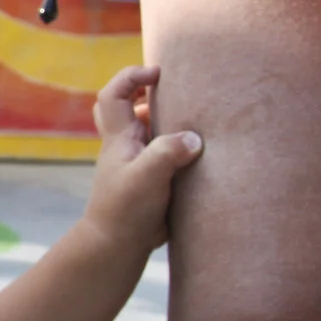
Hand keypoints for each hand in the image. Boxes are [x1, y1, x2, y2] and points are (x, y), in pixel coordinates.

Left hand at [82, 64, 201, 254]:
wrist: (117, 246)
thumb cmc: (125, 210)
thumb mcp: (146, 177)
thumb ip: (168, 152)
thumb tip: (194, 138)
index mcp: (119, 139)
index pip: (114, 95)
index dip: (131, 77)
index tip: (157, 74)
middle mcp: (127, 147)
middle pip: (131, 108)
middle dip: (152, 94)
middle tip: (181, 90)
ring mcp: (140, 163)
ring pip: (153, 132)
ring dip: (174, 122)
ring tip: (202, 118)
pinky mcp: (155, 180)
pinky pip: (168, 154)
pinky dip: (184, 148)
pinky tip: (206, 153)